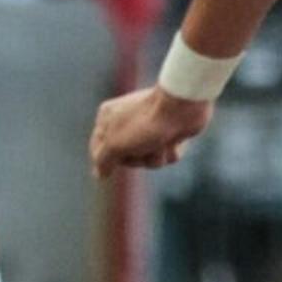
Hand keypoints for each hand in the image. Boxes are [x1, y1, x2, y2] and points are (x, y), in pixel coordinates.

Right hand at [88, 85, 210, 174]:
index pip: (98, 150)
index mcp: (108, 118)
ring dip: (156, 156)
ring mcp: (149, 128)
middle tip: (143, 144)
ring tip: (161, 141)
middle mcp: (127, 122)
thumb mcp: (115, 144)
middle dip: (138, 158)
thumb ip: (102, 160)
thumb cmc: (145, 123)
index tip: (121, 150)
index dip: (110, 158)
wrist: (183, 107)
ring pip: (148, 160)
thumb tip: (99, 174)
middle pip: (126, 159)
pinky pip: (166, 156)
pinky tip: (174, 140)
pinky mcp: (169, 133)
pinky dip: (171, 152)